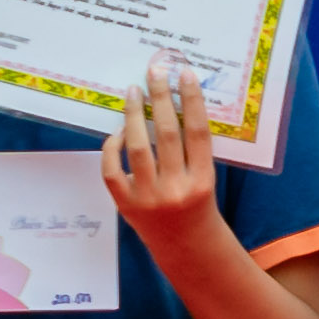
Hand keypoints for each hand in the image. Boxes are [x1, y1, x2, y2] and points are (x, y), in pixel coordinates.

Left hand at [101, 60, 223, 252]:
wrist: (185, 247)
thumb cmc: (198, 205)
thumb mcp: (205, 178)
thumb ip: (192, 149)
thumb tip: (172, 105)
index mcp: (203, 180)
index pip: (198, 132)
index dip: (192, 100)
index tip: (185, 74)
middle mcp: (176, 188)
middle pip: (167, 134)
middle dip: (161, 98)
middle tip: (155, 72)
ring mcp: (149, 197)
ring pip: (138, 147)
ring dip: (134, 115)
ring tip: (134, 91)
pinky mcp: (126, 204)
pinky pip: (113, 170)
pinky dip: (113, 147)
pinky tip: (118, 131)